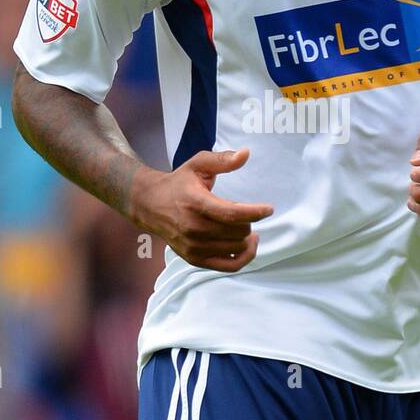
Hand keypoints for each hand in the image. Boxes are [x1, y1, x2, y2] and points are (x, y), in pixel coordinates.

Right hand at [131, 147, 273, 271]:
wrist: (151, 205)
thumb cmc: (179, 183)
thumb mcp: (198, 164)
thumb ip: (222, 160)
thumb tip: (246, 154)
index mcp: (195, 203)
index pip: (232, 214)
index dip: (255, 212)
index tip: (269, 209)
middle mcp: (193, 228)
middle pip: (238, 231)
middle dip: (248, 221)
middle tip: (245, 214)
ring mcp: (193, 246)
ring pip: (237, 248)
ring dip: (246, 237)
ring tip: (245, 226)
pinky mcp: (195, 259)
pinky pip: (230, 266)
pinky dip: (244, 257)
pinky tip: (248, 244)